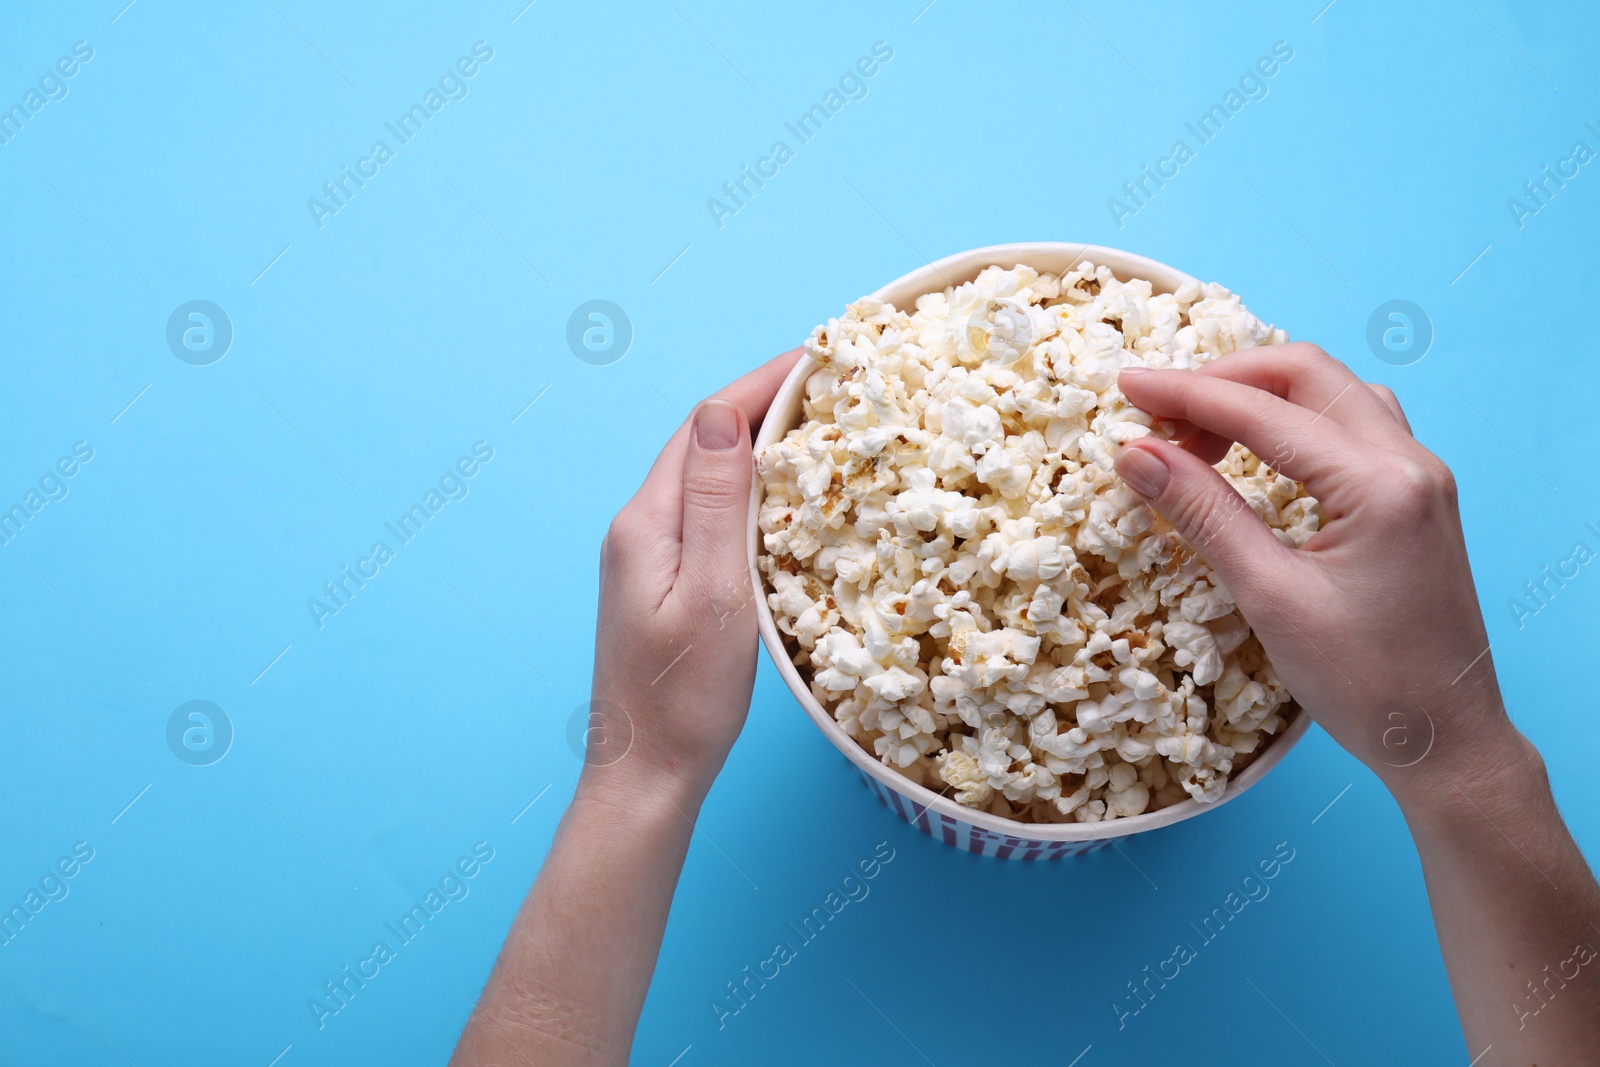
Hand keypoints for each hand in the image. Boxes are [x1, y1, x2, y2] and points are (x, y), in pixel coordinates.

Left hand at [581, 348, 803, 804]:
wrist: (645, 774)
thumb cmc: (683, 699)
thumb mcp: (712, 595)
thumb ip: (715, 502)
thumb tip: (720, 411)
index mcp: (647, 522)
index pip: (705, 423)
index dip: (761, 384)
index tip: (819, 357)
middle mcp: (638, 527)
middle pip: (702, 440)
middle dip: (763, 403)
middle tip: (831, 384)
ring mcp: (645, 555)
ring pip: (704, 475)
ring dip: (756, 443)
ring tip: (818, 426)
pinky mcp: (660, 582)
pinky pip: (706, 512)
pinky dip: (748, 489)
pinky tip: (783, 498)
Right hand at [1112, 343, 1528, 806]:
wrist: (1448, 742)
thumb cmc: (1365, 685)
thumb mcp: (1270, 598)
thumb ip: (1202, 514)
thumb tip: (1135, 454)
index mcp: (1379, 483)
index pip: (1264, 411)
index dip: (1186, 392)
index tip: (1126, 385)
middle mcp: (1411, 461)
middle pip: (1307, 374)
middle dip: (1224, 381)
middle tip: (1158, 414)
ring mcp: (1422, 476)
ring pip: (1334, 392)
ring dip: (1262, 397)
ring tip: (1200, 436)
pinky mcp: (1418, 498)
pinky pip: (1354, 426)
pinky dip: (1296, 422)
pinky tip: (1259, 455)